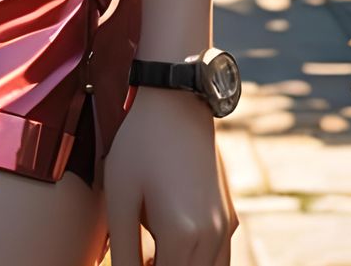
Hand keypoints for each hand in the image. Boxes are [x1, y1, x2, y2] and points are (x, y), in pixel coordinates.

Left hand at [103, 85, 237, 264]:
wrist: (176, 101)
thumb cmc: (140, 144)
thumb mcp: (120, 196)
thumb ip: (124, 251)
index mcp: (182, 236)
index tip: (131, 261)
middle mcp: (211, 237)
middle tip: (138, 256)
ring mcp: (226, 227)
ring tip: (151, 254)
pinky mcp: (230, 216)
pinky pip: (219, 259)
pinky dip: (197, 262)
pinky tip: (169, 244)